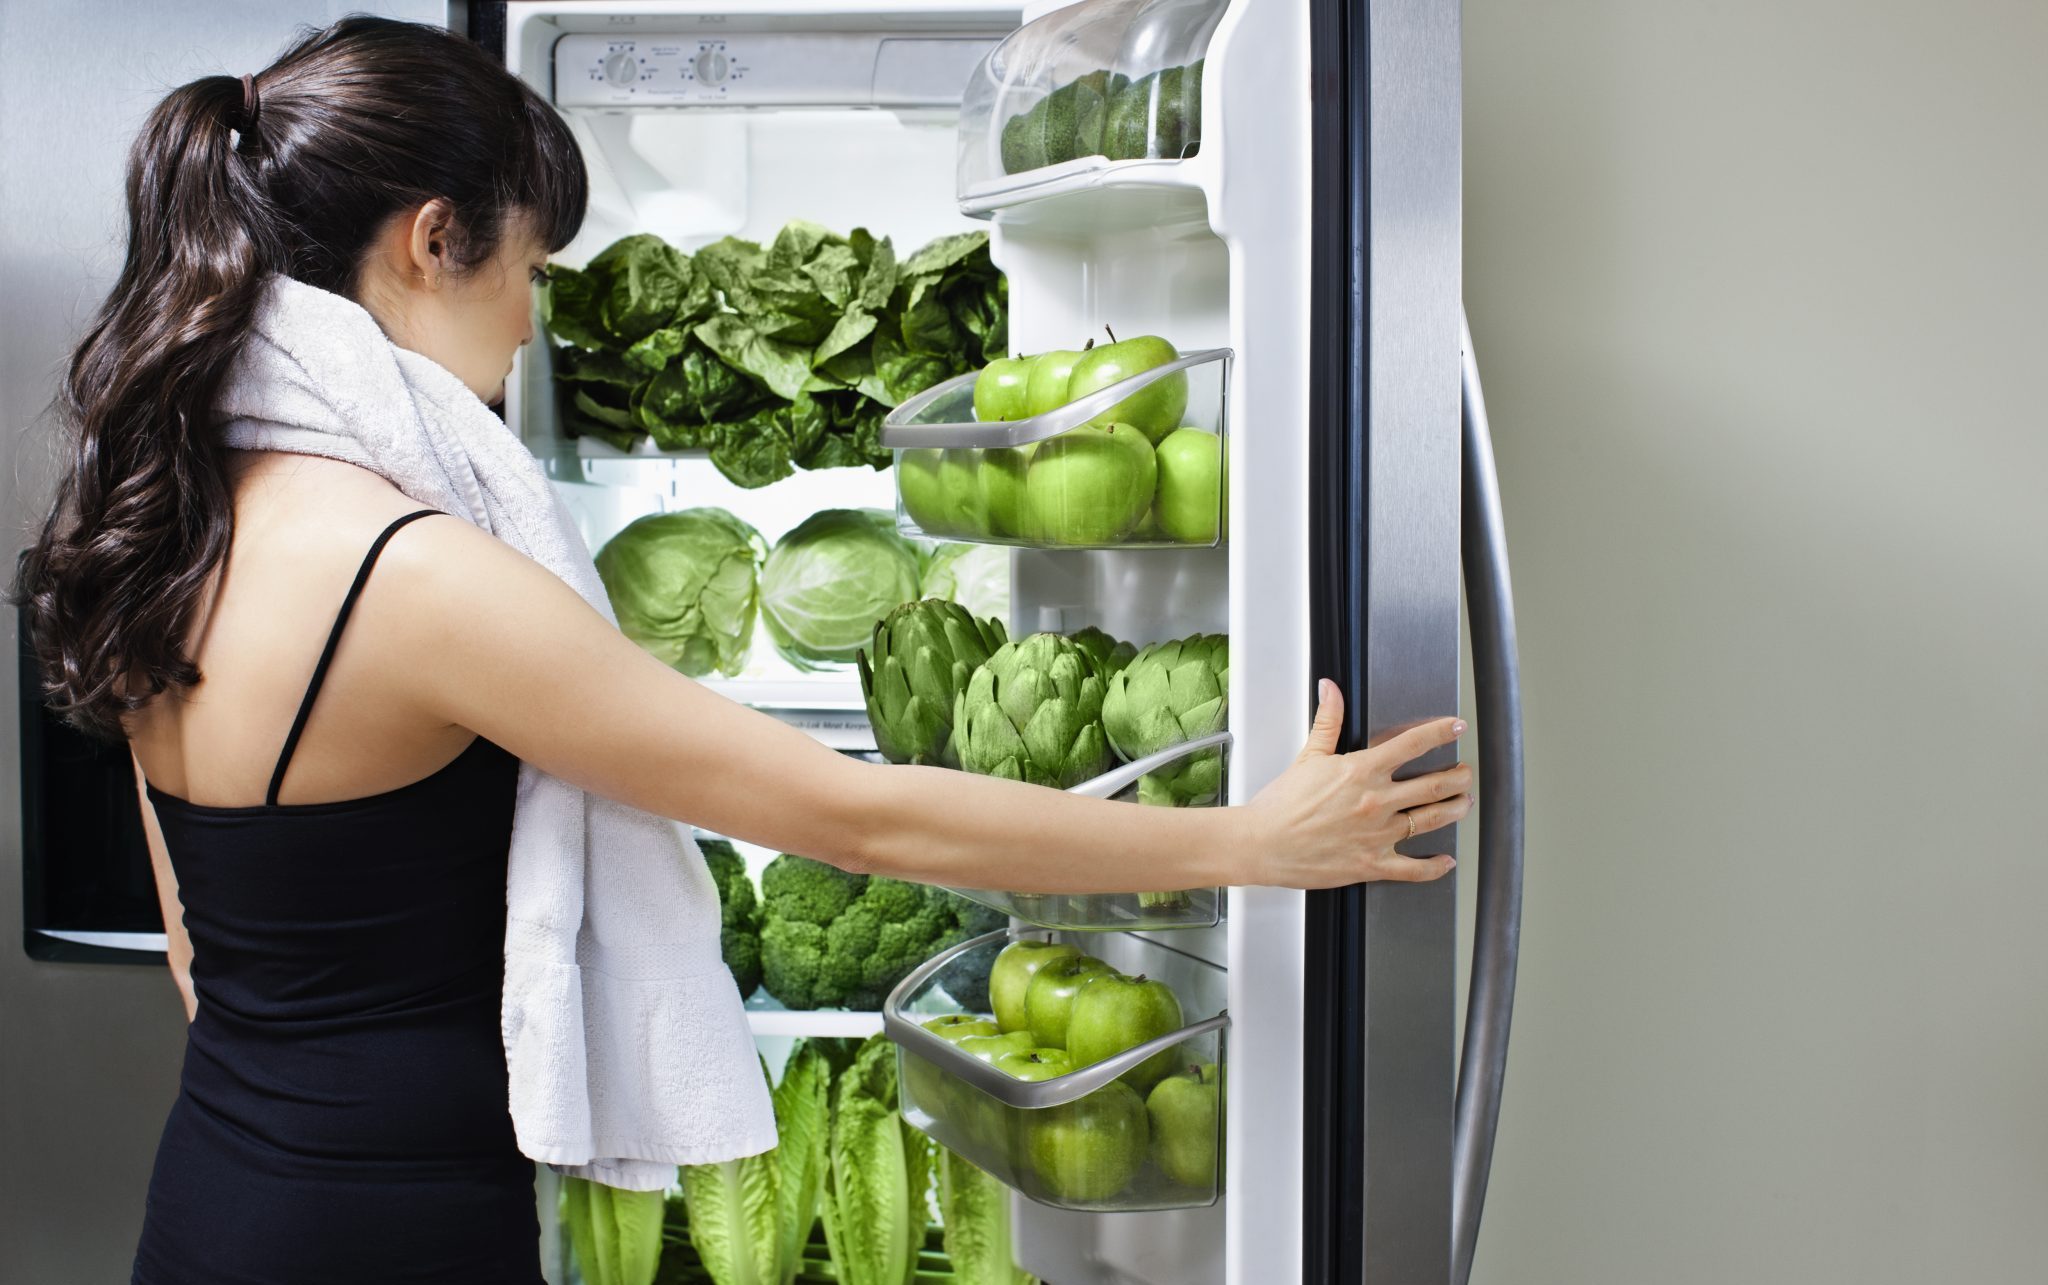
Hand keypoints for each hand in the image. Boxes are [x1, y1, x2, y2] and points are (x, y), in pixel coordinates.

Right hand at [1241, 679, 1471, 887]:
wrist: (1262, 844)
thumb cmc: (1281, 805)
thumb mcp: (1308, 757)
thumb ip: (1327, 721)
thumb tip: (1331, 689)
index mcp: (1362, 771)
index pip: (1412, 744)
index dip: (1441, 733)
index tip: (1457, 728)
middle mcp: (1376, 801)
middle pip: (1434, 785)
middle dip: (1458, 777)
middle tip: (1465, 773)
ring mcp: (1378, 835)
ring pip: (1432, 820)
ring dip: (1455, 811)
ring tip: (1463, 804)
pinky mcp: (1372, 865)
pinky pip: (1413, 869)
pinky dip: (1435, 867)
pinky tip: (1445, 861)